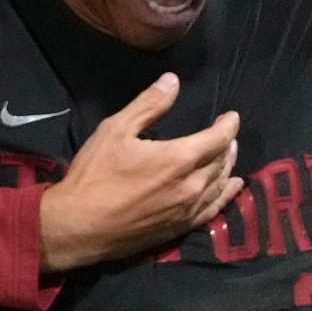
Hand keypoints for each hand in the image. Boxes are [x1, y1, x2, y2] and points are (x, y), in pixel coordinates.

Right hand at [38, 73, 242, 270]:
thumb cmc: (95, 175)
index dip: (228, 126)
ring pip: (219, 185)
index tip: (232, 116)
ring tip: (229, 155)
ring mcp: (186, 210)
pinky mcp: (179, 228)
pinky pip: (212, 210)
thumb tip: (173, 81)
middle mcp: (191, 186)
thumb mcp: (116, 130)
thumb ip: (148, 105)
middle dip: (227, 145)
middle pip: (221, 162)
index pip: (217, 139)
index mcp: (179, 158)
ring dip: (227, 167)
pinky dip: (225, 196)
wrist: (79, 227)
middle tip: (227, 134)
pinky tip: (231, 188)